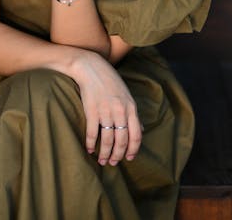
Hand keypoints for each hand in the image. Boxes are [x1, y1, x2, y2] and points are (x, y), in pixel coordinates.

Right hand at [71, 50, 142, 165]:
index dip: (133, 149)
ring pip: (108, 140)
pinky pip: (93, 133)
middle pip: (122, 141)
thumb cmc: (109, 80)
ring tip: (102, 160)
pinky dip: (91, 144)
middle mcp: (120, 111)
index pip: (136, 135)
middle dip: (118, 155)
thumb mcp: (126, 95)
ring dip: (105, 154)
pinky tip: (90, 150)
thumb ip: (133, 113)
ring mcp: (105, 111)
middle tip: (113, 163)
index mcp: (131, 107)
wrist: (91, 67)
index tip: (129, 158)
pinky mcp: (92, 111)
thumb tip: (141, 129)